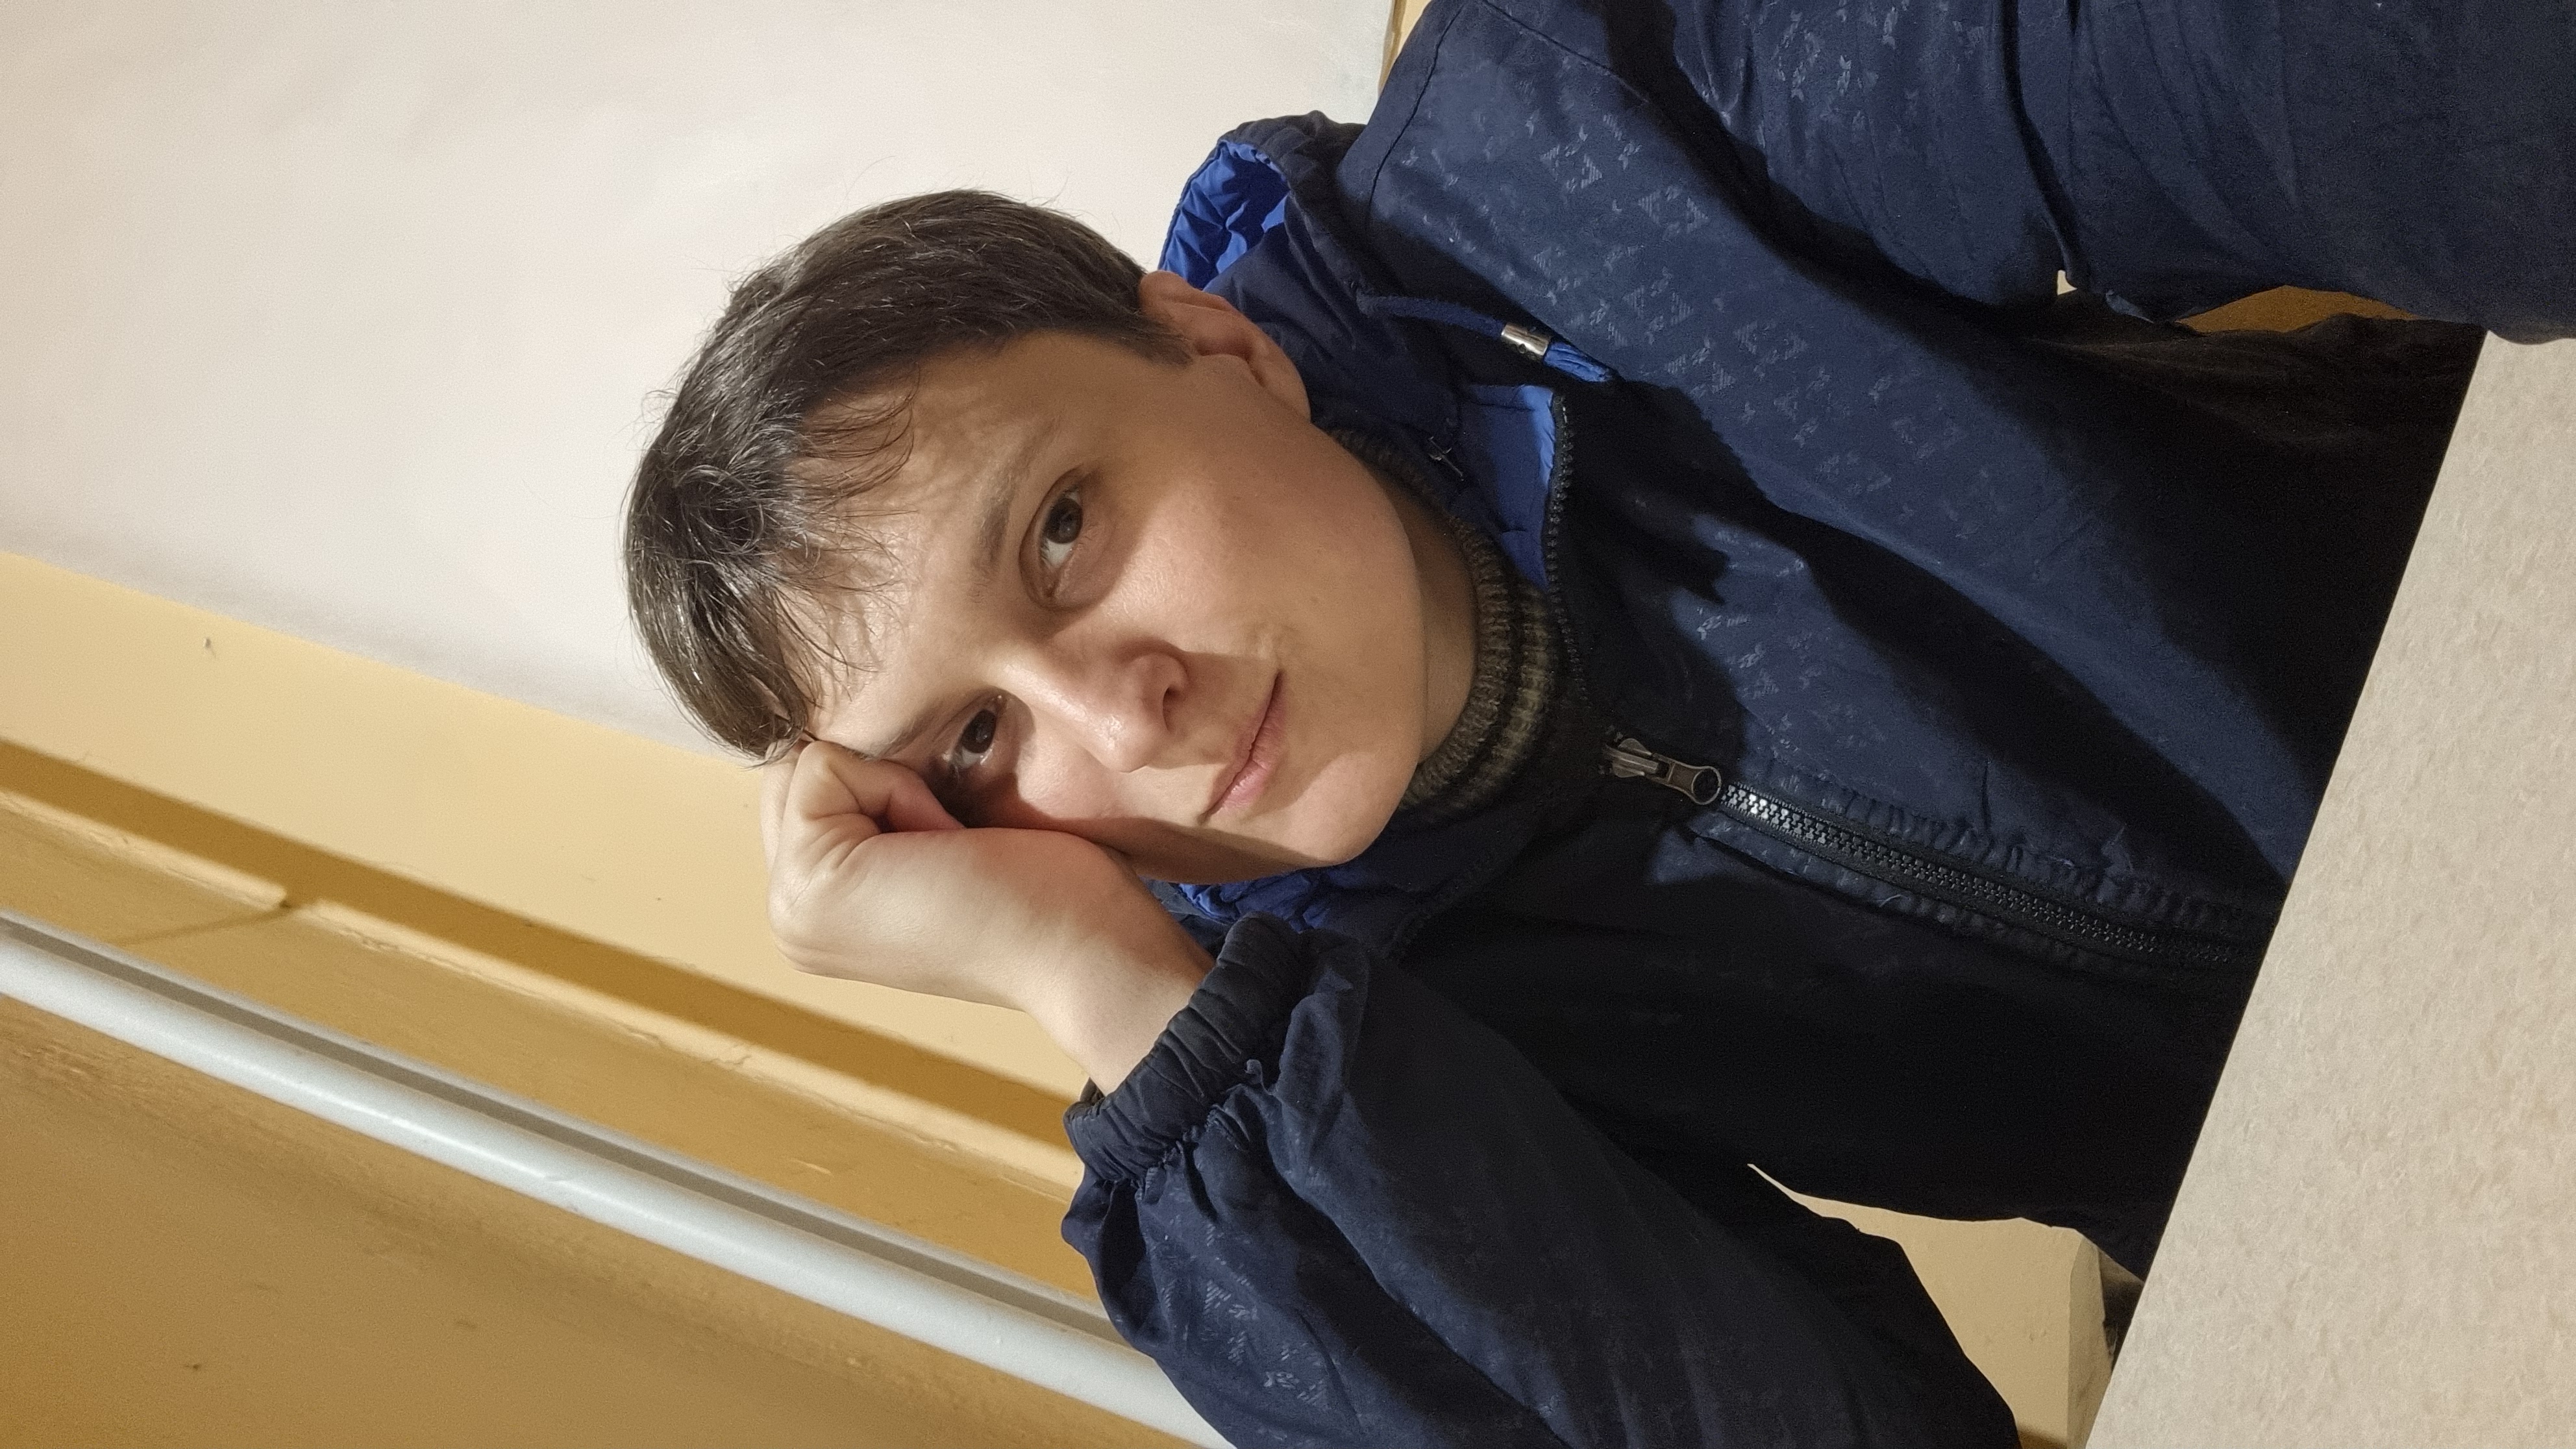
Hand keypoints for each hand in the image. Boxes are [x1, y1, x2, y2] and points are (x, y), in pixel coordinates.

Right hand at [759, 740, 1208, 1086]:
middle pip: (800, 771)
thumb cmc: (1048, 895)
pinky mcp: (809, 883)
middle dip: (881, 780)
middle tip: (951, 848)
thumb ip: (876, 808)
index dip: (889, 782)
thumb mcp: (940, 838)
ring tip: (949, 850)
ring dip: (895, 786)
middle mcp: (788, 914)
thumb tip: (841, 736)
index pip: (812, 784)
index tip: (953, 844)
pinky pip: (828, 767)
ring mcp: (790, 907)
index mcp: (817, 909)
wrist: (1084, 950)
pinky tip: (946, 847)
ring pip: (811, 764)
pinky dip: (900, 789)